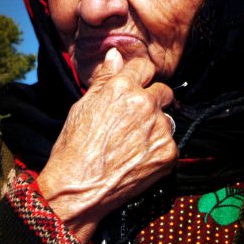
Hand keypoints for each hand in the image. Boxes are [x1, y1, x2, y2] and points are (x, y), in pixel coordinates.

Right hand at [37, 48, 176, 242]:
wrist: (77, 189)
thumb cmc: (74, 148)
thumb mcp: (83, 106)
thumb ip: (105, 78)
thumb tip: (116, 54)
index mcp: (122, 88)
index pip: (145, 67)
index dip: (140, 77)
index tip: (138, 86)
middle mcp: (144, 104)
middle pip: (163, 91)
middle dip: (152, 101)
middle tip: (135, 120)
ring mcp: (159, 129)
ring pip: (167, 119)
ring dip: (156, 126)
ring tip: (133, 143)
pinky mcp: (168, 152)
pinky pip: (170, 143)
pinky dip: (158, 149)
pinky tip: (139, 158)